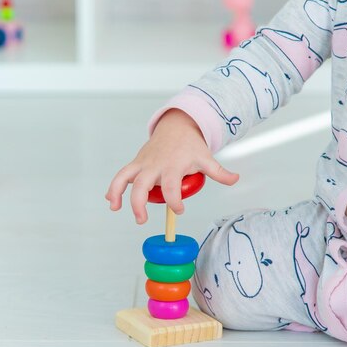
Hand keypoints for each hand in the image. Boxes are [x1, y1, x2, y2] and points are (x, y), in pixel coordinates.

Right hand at [106, 109, 238, 223]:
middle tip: (142, 220)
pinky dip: (114, 187)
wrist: (175, 126)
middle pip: (142, 186)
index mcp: (173, 166)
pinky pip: (121, 175)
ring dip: (118, 193)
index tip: (179, 210)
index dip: (174, 201)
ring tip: (116, 208)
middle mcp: (155, 165)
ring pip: (125, 178)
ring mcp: (143, 164)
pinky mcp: (136, 164)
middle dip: (139, 203)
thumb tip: (235, 180)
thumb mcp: (206, 157)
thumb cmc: (190, 145)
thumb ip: (219, 172)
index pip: (171, 187)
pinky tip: (111, 200)